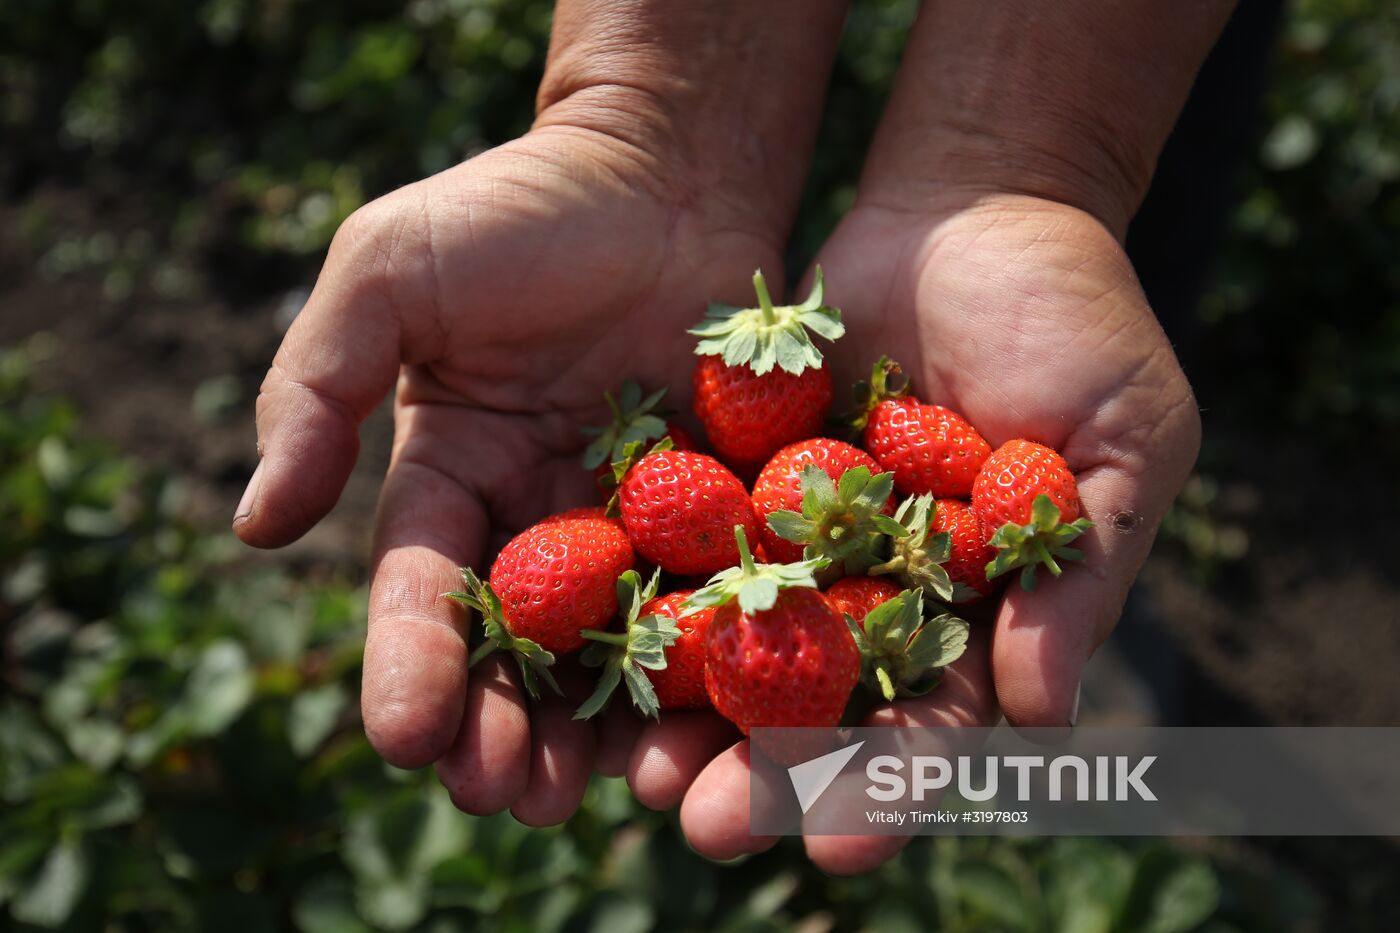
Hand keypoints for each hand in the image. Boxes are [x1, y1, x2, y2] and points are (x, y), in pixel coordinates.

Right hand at [233, 121, 784, 823]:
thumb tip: (253, 528)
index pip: (422, 586)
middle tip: (506, 798)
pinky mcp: (722, 511)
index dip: (410, 662)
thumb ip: (314, 388)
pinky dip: (705, 664)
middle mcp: (537, 519)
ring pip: (612, 648)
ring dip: (598, 727)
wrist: (664, 169)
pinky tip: (705, 726)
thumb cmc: (516, 205)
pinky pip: (714, 598)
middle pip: (516, 647)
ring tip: (595, 796)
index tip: (403, 735)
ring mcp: (634, 524)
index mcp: (451, 477)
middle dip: (504, 727)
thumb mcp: (388, 272)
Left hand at [618, 191, 1199, 872]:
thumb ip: (1078, 573)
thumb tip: (1039, 720)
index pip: (933, 723)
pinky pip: (687, 543)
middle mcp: (876, 595)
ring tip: (638, 775)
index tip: (840, 849)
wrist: (974, 203)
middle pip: (818, 709)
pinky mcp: (734, 478)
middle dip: (767, 777)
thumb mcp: (1120, 438)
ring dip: (689, 716)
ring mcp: (799, 541)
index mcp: (974, 613)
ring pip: (738, 646)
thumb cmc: (1076, 321)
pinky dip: (647, 596)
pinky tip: (602, 647)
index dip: (889, 790)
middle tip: (708, 830)